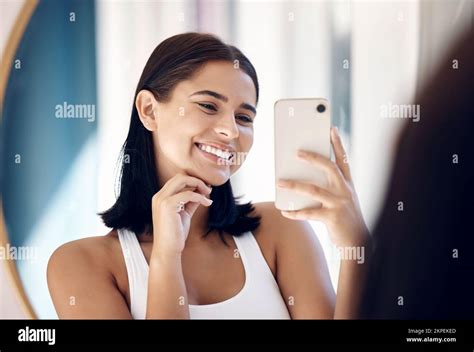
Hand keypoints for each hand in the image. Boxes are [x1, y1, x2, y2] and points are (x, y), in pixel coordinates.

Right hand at [151, 174, 212, 255]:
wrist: (168, 249)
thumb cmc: (175, 234)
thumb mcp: (184, 214)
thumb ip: (190, 202)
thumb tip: (202, 192)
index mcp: (161, 197)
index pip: (177, 180)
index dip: (192, 181)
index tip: (205, 187)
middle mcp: (159, 196)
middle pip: (180, 177)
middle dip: (196, 180)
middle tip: (208, 189)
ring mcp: (162, 200)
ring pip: (183, 180)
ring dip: (199, 185)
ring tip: (208, 194)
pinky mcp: (168, 205)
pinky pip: (188, 194)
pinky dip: (200, 197)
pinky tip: (207, 203)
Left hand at [277, 127, 368, 247]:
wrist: (358, 242)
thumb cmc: (345, 217)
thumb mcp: (342, 199)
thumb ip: (329, 187)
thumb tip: (303, 177)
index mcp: (348, 184)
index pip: (343, 160)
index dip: (337, 144)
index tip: (331, 129)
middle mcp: (345, 190)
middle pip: (329, 168)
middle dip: (313, 158)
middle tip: (296, 152)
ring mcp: (339, 203)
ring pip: (313, 190)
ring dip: (294, 185)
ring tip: (279, 182)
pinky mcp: (332, 218)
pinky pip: (309, 213)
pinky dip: (295, 212)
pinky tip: (284, 211)